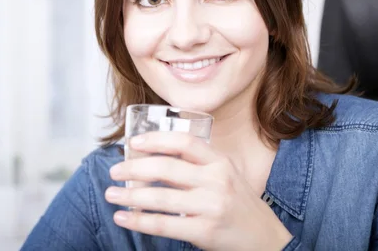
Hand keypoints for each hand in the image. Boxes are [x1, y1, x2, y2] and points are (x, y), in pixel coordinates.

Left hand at [105, 131, 292, 250]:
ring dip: (129, 195)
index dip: (156, 139)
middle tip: (114, 171)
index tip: (133, 142)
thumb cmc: (239, 204)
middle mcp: (216, 181)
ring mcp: (211, 206)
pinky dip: (139, 221)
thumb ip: (199, 163)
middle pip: (166, 168)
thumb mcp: (226, 174)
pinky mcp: (204, 231)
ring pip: (160, 197)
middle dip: (133, 168)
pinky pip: (163, 224)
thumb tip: (154, 155)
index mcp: (220, 162)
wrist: (266, 238)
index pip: (184, 142)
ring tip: (111, 194)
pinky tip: (123, 218)